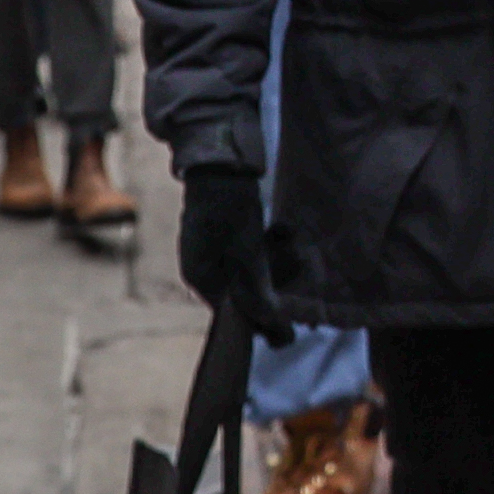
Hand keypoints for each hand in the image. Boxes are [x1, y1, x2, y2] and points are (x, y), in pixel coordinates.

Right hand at [176, 169, 292, 346]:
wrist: (222, 162)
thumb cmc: (230, 210)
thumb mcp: (248, 255)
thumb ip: (259, 293)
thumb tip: (275, 330)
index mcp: (200, 277)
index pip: (232, 311)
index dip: (262, 311)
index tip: (290, 309)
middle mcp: (204, 266)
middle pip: (245, 288)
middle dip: (273, 275)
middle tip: (293, 259)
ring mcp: (214, 247)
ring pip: (253, 266)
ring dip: (276, 256)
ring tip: (285, 237)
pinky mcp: (228, 230)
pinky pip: (253, 248)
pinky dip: (270, 242)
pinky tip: (280, 229)